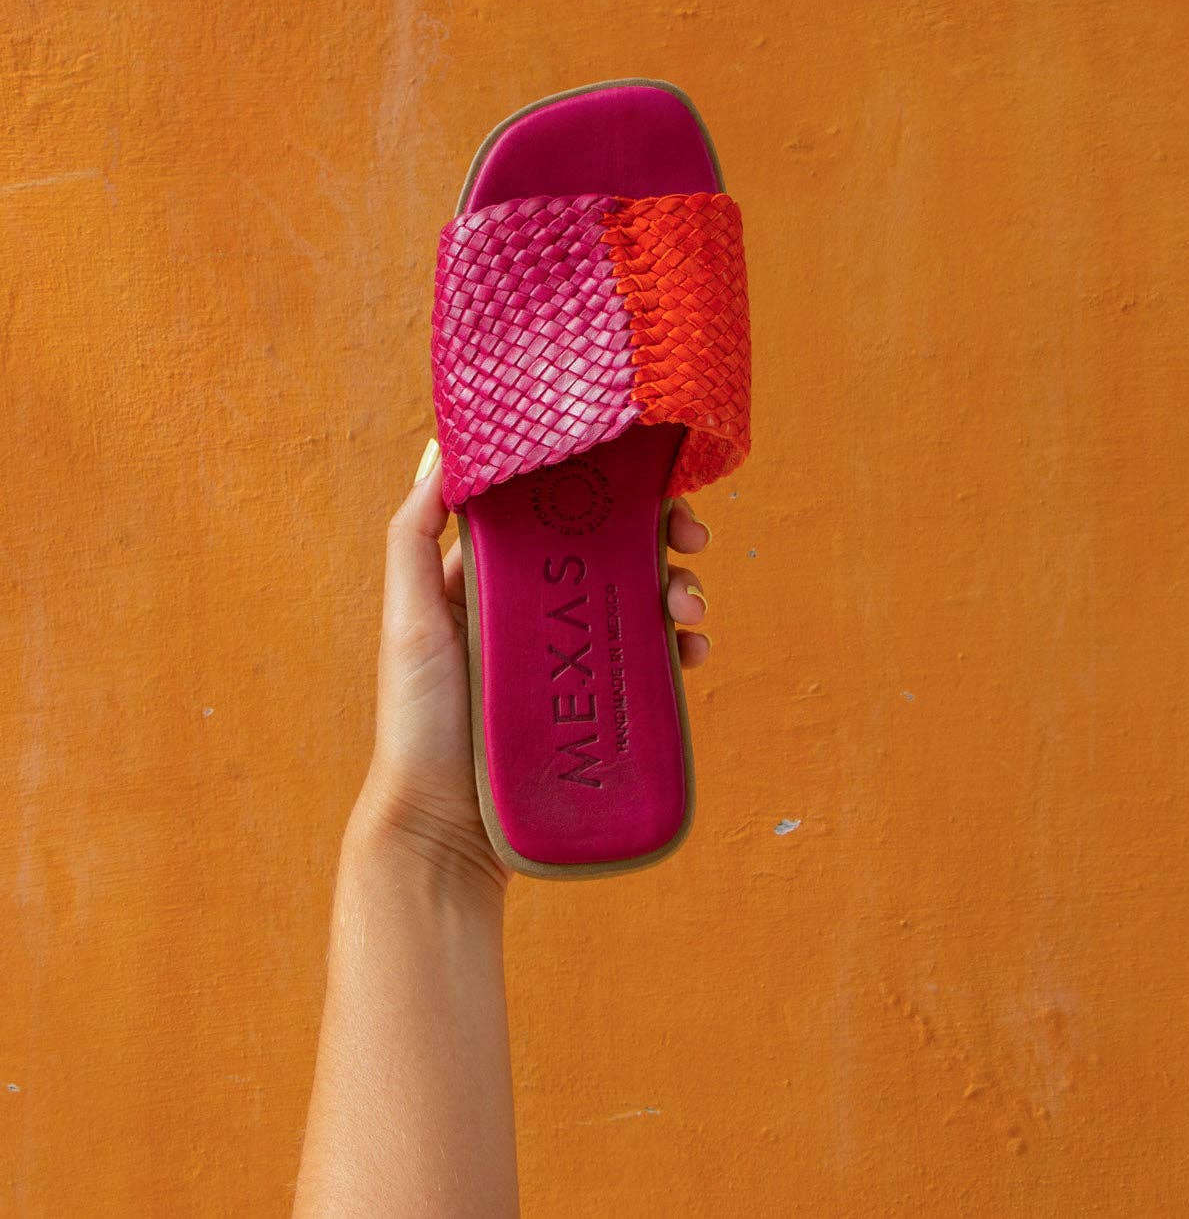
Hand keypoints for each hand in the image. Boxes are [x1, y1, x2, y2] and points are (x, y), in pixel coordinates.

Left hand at [352, 439, 714, 894]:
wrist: (442, 828)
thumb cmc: (415, 719)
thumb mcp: (408, 617)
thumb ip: (415, 536)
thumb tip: (444, 449)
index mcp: (498, 578)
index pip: (562, 515)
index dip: (608, 491)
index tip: (644, 480)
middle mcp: (541, 611)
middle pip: (616, 553)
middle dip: (662, 536)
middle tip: (690, 539)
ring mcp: (575, 659)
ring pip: (642, 603)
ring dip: (680, 589)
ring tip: (688, 606)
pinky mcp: (601, 704)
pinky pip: (653, 663)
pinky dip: (682, 648)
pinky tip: (692, 653)